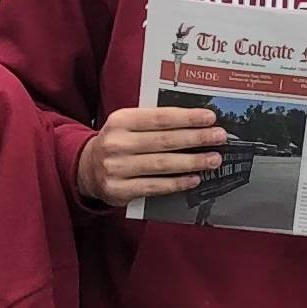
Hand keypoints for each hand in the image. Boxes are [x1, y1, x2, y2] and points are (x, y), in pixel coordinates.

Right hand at [76, 105, 224, 205]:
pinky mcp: (119, 190)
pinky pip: (154, 186)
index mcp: (121, 120)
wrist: (86, 169)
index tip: (210, 118)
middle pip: (164, 141)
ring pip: (162, 164)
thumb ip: (153, 122)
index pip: (160, 118)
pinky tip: (194, 179)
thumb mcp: (127, 125)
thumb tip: (194, 122)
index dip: (187, 117)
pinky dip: (177, 183)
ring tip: (213, 159)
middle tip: (220, 137)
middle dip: (196, 138)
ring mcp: (116, 168)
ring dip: (192, 162)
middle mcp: (116, 143)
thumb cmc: (118, 143)